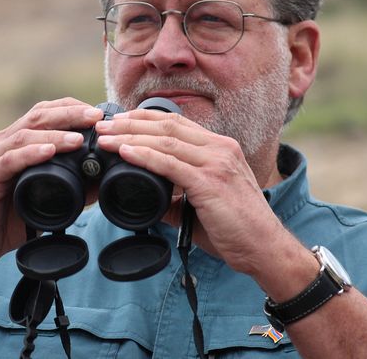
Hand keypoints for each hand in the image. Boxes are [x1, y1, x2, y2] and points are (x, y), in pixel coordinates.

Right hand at [0, 98, 102, 275]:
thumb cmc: (6, 222)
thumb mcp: (44, 199)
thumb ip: (69, 187)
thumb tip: (102, 180)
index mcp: (14, 143)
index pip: (43, 113)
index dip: (70, 108)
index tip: (98, 113)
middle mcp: (0, 144)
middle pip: (37, 117)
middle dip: (69, 114)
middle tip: (96, 117)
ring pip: (25, 135)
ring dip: (55, 134)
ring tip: (80, 138)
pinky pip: (10, 160)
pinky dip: (31, 153)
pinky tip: (50, 152)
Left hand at [95, 109, 290, 275]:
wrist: (265, 248)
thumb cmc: (237, 229)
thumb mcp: (205, 204)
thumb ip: (177, 197)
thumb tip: (148, 199)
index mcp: (221, 148)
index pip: (177, 123)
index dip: (145, 118)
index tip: (119, 120)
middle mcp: (221, 148)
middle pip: (167, 125)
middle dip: (130, 123)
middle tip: (102, 125)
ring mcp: (217, 163)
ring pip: (165, 140)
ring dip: (130, 137)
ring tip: (105, 138)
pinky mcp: (210, 182)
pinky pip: (170, 164)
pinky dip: (144, 156)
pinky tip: (125, 153)